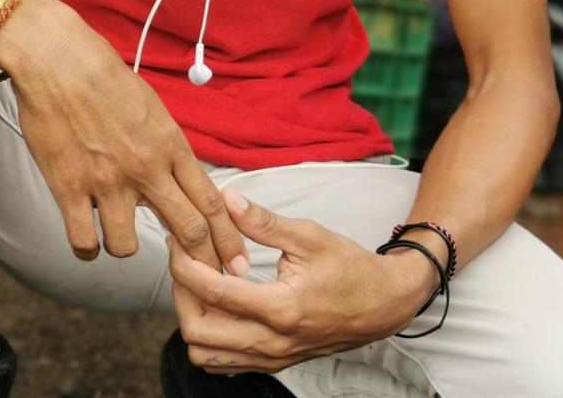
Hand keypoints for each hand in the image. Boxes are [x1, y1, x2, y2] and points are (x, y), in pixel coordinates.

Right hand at [0, 0, 252, 276]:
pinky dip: (87, 247)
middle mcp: (145, 168)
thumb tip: (172, 180)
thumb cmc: (102, 75)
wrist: (56, 59)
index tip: (236, 261)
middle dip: (202, 263)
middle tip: (204, 281)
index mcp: (169, 144)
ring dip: (126, 246)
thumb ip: (165, 147)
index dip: (228, 239)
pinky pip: (84, 241)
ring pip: (128, 246)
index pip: (211, 203)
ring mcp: (106, 181)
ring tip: (118, 236)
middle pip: (188, 231)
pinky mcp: (68, 187)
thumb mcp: (150, 106)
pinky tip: (87, 239)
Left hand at [166, 186, 442, 374]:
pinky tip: (217, 304)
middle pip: (197, 332)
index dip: (183, 264)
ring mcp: (272, 358)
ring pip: (205, 354)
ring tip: (201, 284)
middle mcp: (273, 341)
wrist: (385, 305)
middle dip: (181, 295)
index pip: (211, 291)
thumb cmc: (350, 267)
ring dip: (192, 319)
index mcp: (281, 308)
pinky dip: (209, 336)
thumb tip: (226, 198)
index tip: (177, 241)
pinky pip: (224, 362)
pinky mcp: (273, 363)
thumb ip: (263, 221)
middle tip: (185, 263)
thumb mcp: (309, 235)